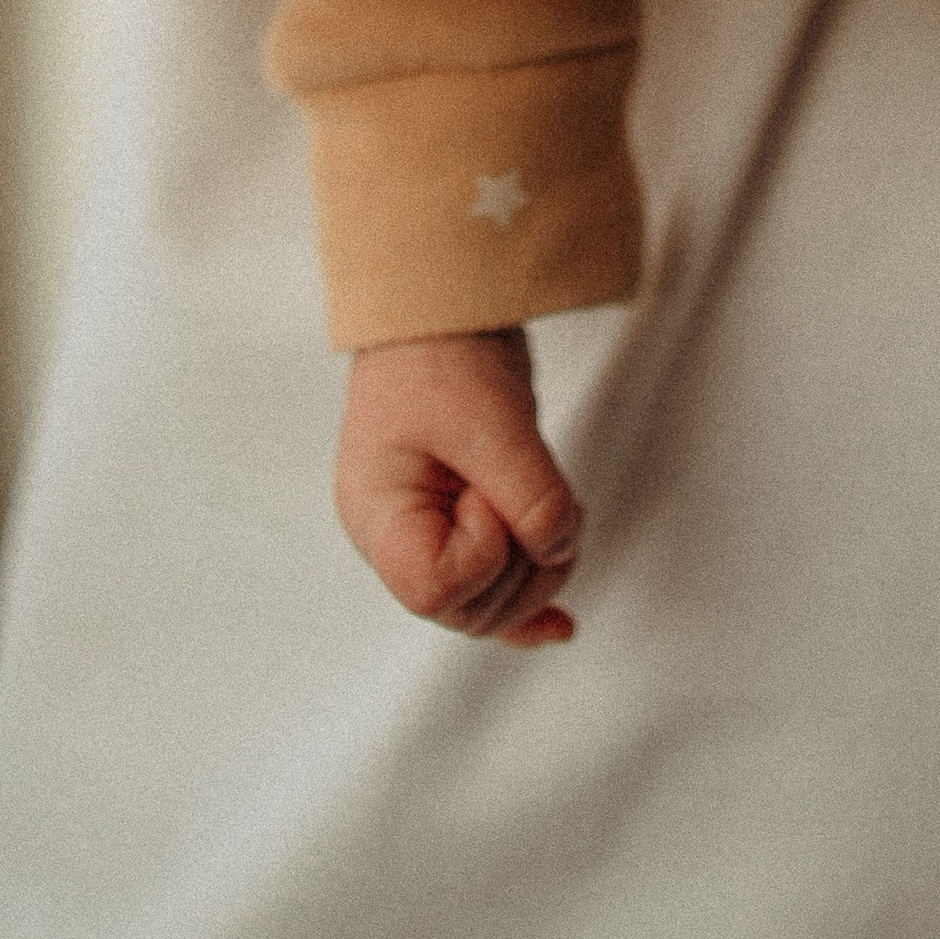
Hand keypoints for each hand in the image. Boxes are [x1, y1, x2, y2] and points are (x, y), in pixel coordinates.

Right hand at [336, 327, 583, 645]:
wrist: (441, 310)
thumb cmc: (440, 355)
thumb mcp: (492, 423)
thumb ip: (531, 496)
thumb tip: (558, 550)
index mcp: (379, 515)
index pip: (433, 589)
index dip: (484, 556)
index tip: (491, 494)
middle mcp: (397, 538)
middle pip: (469, 610)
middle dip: (523, 568)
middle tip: (533, 496)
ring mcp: (429, 534)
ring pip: (493, 602)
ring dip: (541, 568)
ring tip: (557, 507)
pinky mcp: (462, 526)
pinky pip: (493, 590)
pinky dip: (530, 606)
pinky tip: (560, 628)